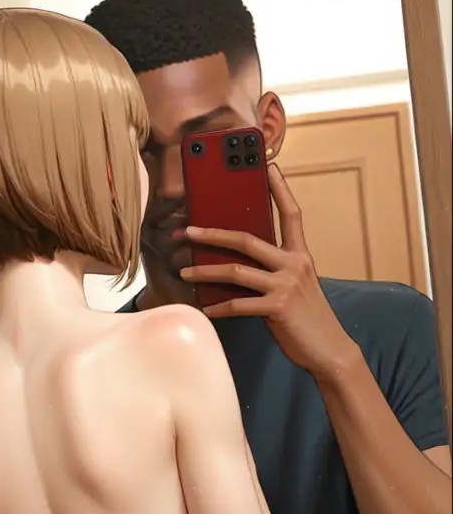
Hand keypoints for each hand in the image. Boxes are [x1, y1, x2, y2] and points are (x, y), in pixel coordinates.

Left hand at [180, 163, 358, 379]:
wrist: (329, 348)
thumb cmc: (307, 318)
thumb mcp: (296, 285)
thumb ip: (275, 269)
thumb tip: (239, 262)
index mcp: (301, 255)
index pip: (291, 213)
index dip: (280, 188)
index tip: (268, 165)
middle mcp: (294, 264)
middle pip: (248, 239)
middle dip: (214, 233)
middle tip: (188, 230)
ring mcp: (285, 285)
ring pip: (236, 271)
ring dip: (206, 270)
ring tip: (185, 270)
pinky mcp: (277, 308)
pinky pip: (238, 304)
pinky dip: (218, 306)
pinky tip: (206, 307)